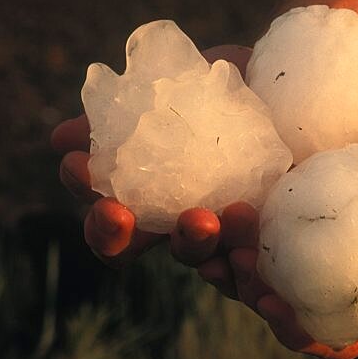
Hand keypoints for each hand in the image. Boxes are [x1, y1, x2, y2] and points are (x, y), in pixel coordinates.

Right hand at [51, 44, 252, 266]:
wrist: (294, 85)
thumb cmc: (224, 91)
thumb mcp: (172, 88)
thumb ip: (121, 113)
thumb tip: (63, 139)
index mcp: (145, 192)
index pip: (105, 220)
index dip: (88, 206)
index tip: (82, 172)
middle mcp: (176, 219)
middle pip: (129, 250)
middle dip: (115, 236)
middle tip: (119, 213)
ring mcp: (224, 232)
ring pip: (196, 258)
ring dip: (193, 243)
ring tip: (209, 216)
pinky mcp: (269, 236)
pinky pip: (253, 273)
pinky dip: (245, 269)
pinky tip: (247, 253)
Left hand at [205, 65, 357, 358]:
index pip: (332, 333)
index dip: (299, 333)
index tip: (277, 309)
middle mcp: (334, 267)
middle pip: (283, 301)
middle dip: (251, 293)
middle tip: (238, 263)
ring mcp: (310, 233)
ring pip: (259, 261)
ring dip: (228, 258)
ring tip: (215, 231)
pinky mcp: (291, 195)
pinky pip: (256, 214)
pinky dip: (232, 217)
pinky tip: (218, 200)